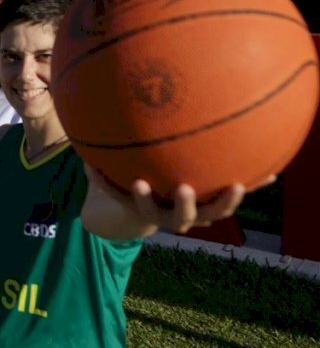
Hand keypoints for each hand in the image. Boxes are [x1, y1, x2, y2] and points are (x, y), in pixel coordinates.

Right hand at [83, 164, 271, 234]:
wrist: (148, 210)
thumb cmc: (124, 185)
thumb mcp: (106, 175)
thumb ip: (95, 161)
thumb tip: (76, 130)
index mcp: (148, 209)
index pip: (143, 207)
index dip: (142, 199)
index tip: (138, 183)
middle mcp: (174, 216)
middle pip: (182, 217)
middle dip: (184, 205)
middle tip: (185, 188)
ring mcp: (197, 213)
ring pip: (214, 213)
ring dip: (227, 202)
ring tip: (238, 184)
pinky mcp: (214, 204)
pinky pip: (232, 197)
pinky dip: (253, 186)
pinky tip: (272, 173)